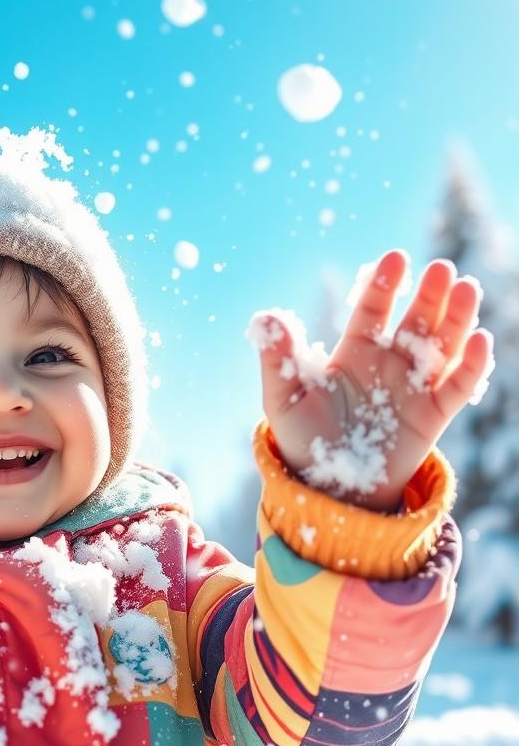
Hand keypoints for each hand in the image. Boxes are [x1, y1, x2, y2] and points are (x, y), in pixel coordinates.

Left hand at [249, 250, 493, 511]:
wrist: (329, 488)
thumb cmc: (303, 440)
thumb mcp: (283, 399)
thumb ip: (278, 359)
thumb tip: (266, 316)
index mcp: (353, 354)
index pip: (372, 311)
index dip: (385, 284)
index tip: (396, 257)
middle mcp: (388, 365)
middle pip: (414, 322)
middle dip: (429, 295)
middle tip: (442, 268)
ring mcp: (413, 389)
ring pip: (441, 346)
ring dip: (456, 319)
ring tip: (467, 288)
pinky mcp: (433, 417)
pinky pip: (457, 387)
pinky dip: (471, 365)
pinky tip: (479, 340)